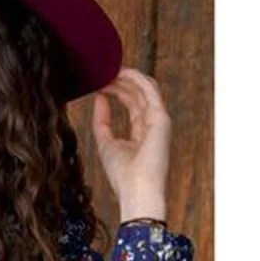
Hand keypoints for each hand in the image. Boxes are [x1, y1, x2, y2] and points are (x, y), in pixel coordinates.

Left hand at [91, 67, 171, 217]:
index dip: (118, 91)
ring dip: (128, 76)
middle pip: (138, 94)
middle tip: (103, 72)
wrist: (136, 191)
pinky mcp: (161, 118)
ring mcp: (158, 120)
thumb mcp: (105, 143)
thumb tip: (99, 98)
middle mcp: (152, 124)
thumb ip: (101, 121)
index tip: (101, 83)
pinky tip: (122, 73)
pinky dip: (136, 79)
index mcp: (141, 133)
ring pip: (145, 89)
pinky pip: (150, 91)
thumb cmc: (123, 176)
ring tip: (110, 69)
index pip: (132, 104)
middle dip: (121, 81)